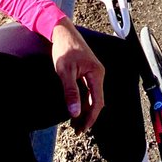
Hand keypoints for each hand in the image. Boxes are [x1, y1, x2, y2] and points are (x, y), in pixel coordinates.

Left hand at [50, 18, 105, 132]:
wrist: (62, 31)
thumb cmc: (64, 48)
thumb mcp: (64, 71)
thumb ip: (71, 92)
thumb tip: (75, 112)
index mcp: (96, 74)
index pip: (97, 102)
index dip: (90, 117)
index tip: (82, 128)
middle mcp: (98, 74)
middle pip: (96, 101)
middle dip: (88, 116)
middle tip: (77, 129)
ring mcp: (94, 73)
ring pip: (92, 96)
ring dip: (85, 109)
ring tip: (75, 123)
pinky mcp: (87, 71)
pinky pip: (88, 90)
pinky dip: (82, 100)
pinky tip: (75, 107)